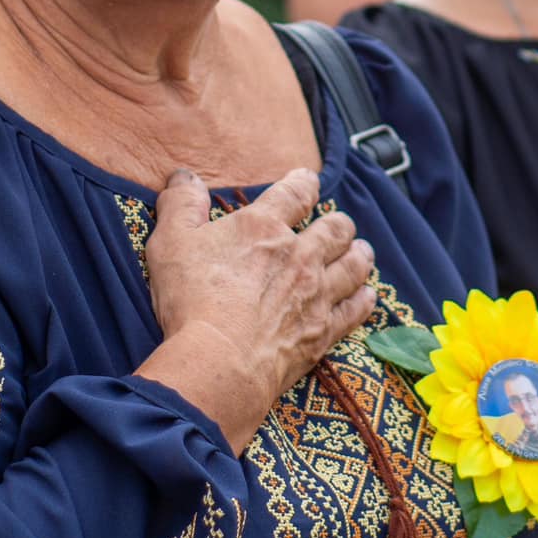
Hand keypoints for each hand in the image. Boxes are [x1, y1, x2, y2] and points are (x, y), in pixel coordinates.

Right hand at [144, 168, 376, 446]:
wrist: (220, 360)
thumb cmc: (191, 300)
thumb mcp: (171, 243)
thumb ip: (181, 204)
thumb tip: (183, 176)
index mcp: (263, 227)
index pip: (294, 193)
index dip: (303, 183)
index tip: (308, 181)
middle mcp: (299, 255)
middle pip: (336, 229)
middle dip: (340, 224)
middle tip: (339, 225)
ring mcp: (316, 293)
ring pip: (354, 265)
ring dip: (360, 256)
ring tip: (362, 252)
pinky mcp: (323, 330)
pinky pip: (355, 309)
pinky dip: (364, 300)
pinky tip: (367, 296)